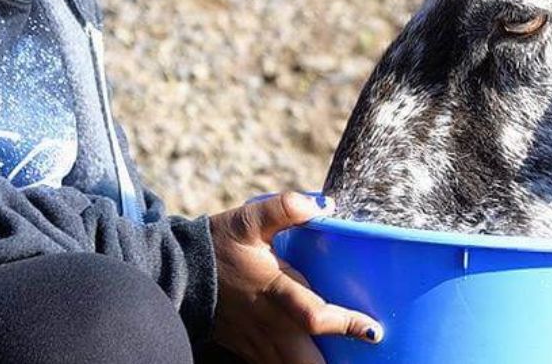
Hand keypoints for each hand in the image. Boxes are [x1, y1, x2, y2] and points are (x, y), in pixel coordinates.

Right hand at [209, 191, 382, 363]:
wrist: (177, 273)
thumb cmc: (216, 245)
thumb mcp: (248, 220)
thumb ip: (284, 208)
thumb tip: (324, 204)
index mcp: (273, 292)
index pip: (314, 317)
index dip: (347, 326)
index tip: (373, 329)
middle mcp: (269, 325)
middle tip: (365, 359)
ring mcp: (257, 343)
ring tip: (347, 363)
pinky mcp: (248, 350)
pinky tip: (313, 360)